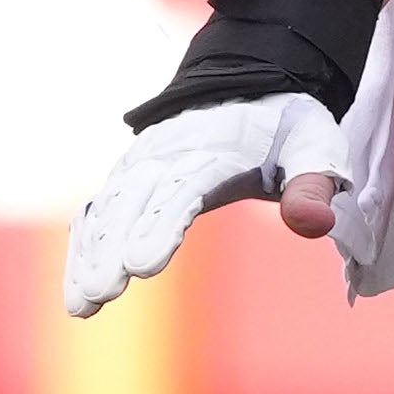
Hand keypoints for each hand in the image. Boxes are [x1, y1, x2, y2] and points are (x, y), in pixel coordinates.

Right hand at [63, 91, 344, 316]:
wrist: (246, 88)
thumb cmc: (286, 129)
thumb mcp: (316, 146)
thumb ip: (313, 186)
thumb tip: (312, 225)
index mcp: (213, 151)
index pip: (181, 191)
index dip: (159, 228)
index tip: (140, 265)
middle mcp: (165, 157)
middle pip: (132, 206)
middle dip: (112, 251)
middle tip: (101, 292)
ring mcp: (139, 168)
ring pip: (107, 213)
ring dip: (90, 257)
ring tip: (81, 305)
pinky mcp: (126, 180)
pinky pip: (97, 215)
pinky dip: (83, 250)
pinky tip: (77, 290)